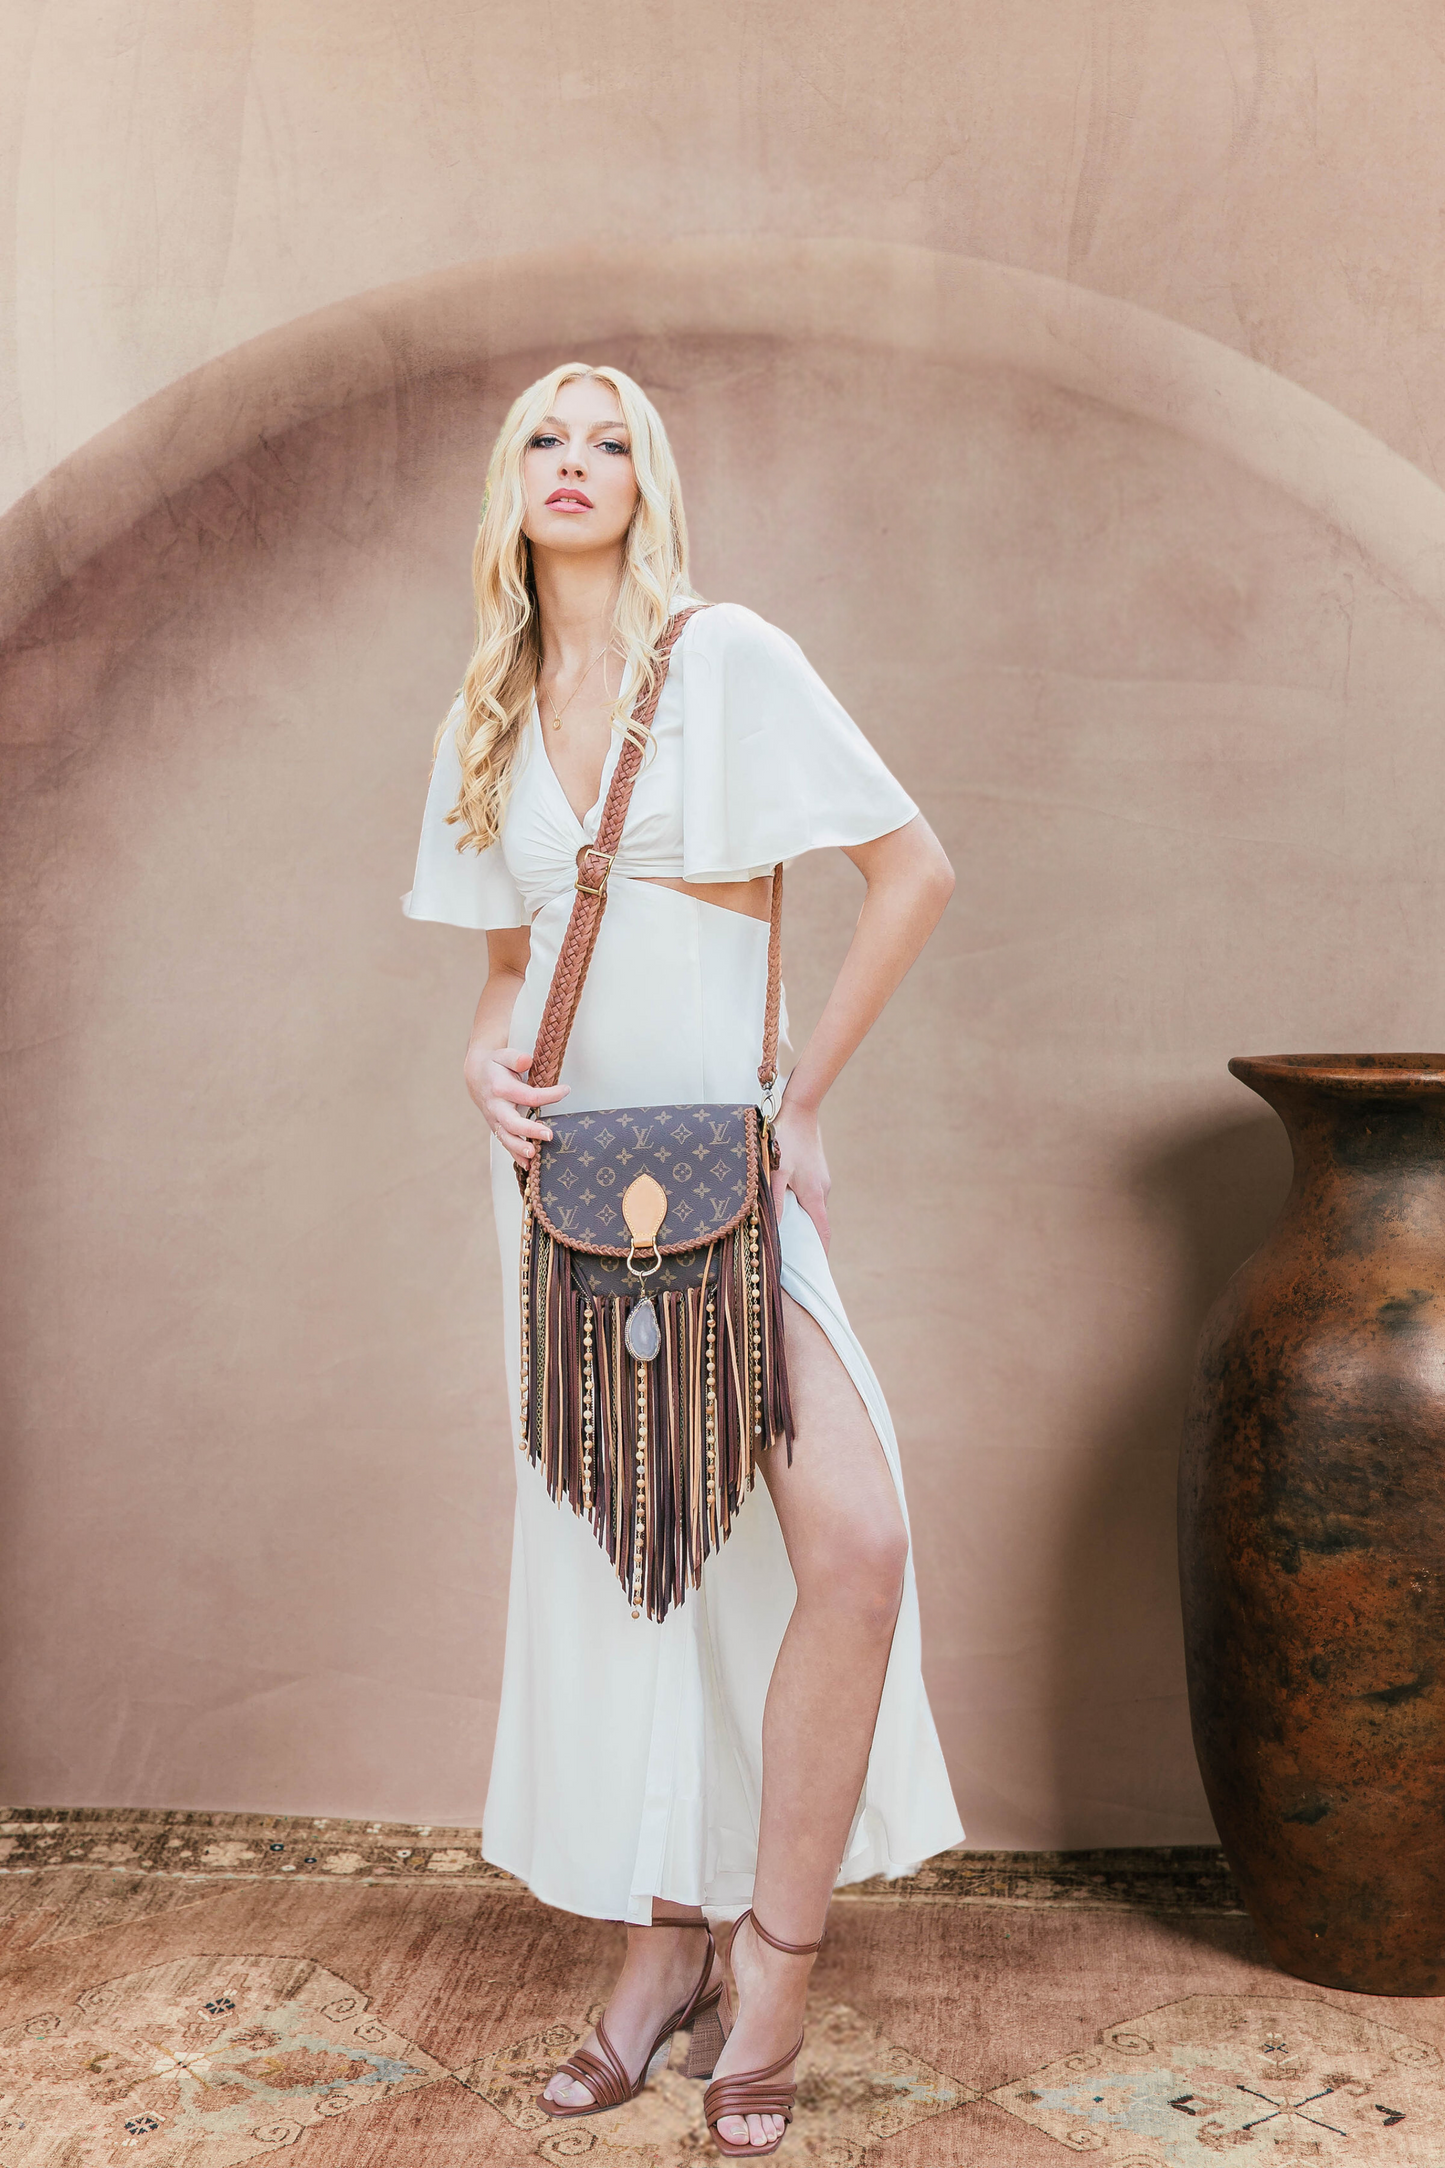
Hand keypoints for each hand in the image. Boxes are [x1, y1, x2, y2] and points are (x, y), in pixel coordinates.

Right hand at [467, 1046, 568, 1164]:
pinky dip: (515, 1155)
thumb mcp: (504, 1055)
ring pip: (506, 1137)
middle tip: (549, 1135)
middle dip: (529, 1130)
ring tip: (534, 1155)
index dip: (549, 1094)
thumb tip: (526, 1061)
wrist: (477, 1076)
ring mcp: (495, 1120)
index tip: (565, 1090)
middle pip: (512, 1122)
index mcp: (500, 1088)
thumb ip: (516, 1058)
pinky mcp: (497, 1128)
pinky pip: (505, 1143)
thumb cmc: (496, 1065)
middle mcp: (496, 1106)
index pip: (527, 1095)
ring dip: (519, 1148)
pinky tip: (528, 1165)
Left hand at [769, 1092, 829, 1250]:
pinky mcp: (816, 1171)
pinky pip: (809, 1194)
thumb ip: (774, 1201)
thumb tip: (772, 1229)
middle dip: (807, 1240)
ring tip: (784, 1231)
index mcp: (815, 1196)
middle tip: (792, 1254)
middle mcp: (823, 1190)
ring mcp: (821, 1180)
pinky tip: (784, 1201)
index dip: (819, 1253)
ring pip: (812, 1207)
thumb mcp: (775, 1172)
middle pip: (817, 1223)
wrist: (799, 1109)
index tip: (813, 1269)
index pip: (822, 1234)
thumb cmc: (784, 1140)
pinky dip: (800, 1203)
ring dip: (801, 1219)